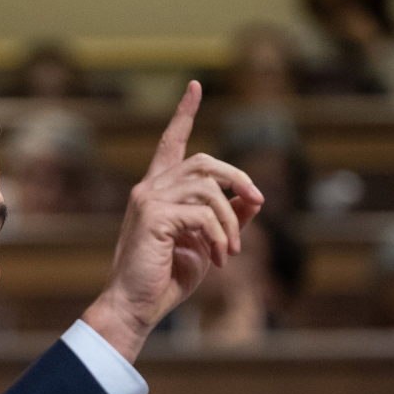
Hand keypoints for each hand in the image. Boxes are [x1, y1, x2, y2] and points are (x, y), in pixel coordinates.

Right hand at [81, 81, 262, 361]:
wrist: (136, 306)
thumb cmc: (166, 278)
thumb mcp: (207, 244)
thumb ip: (228, 218)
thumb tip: (255, 197)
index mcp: (157, 192)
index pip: (170, 142)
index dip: (184, 113)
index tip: (194, 86)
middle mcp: (149, 189)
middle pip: (203, 162)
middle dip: (236, 178)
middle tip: (257, 202)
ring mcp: (148, 200)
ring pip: (208, 189)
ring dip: (230, 222)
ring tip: (232, 252)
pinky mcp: (153, 217)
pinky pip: (203, 214)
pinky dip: (219, 236)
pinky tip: (218, 259)